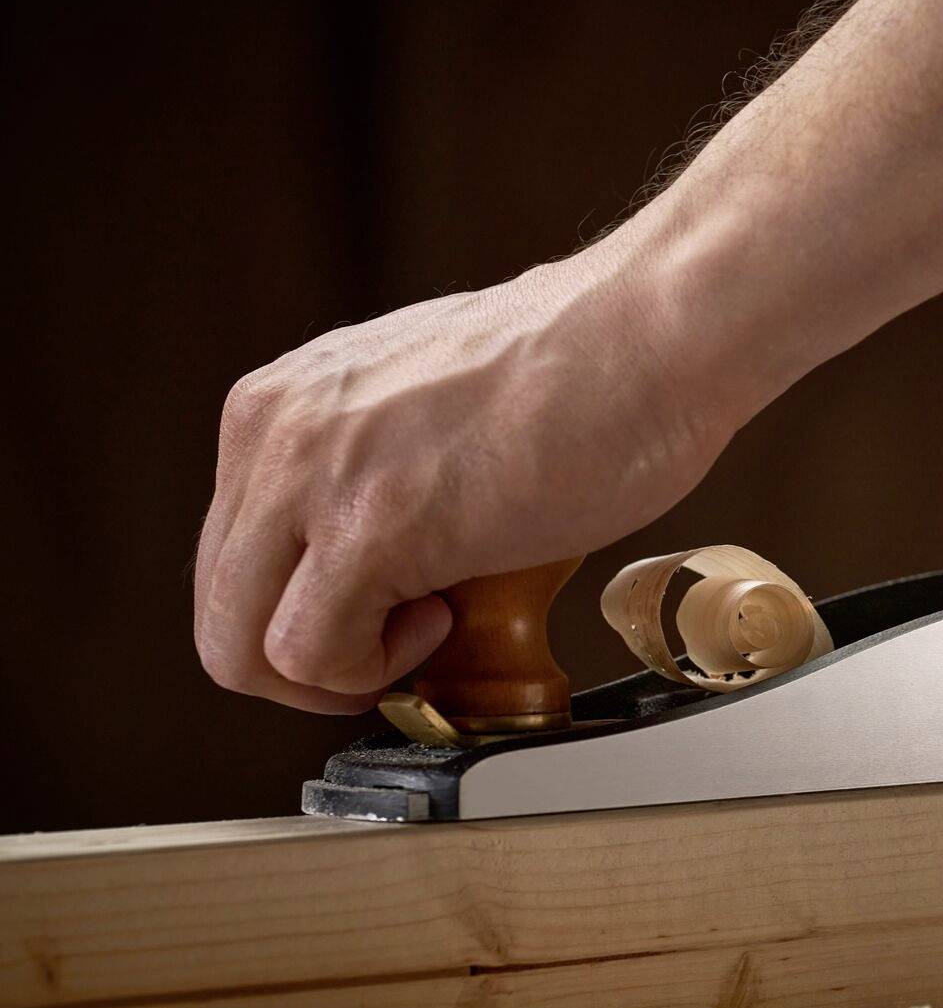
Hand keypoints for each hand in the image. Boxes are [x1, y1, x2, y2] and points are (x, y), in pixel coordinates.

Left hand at [194, 241, 735, 712]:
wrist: (656, 336)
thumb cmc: (587, 371)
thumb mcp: (426, 409)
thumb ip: (370, 470)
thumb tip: (375, 571)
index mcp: (284, 402)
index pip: (234, 556)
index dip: (307, 609)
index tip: (384, 614)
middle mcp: (275, 431)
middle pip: (221, 610)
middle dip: (309, 659)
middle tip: (397, 651)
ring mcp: (312, 478)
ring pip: (241, 646)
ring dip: (337, 671)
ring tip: (428, 629)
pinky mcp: (366, 528)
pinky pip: (310, 655)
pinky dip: (374, 669)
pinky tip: (446, 615)